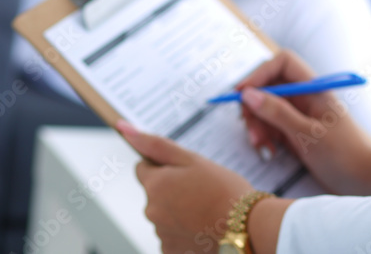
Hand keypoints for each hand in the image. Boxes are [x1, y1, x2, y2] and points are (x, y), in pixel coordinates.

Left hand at [118, 121, 253, 253]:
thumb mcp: (191, 159)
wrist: (247, 227)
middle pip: (155, 193)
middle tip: (200, 189)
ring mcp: (161, 233)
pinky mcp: (172, 251)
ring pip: (165, 214)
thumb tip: (124, 129)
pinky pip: (172, 234)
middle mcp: (152, 211)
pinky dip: (184, 230)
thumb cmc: (223, 190)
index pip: (143, 168)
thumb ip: (154, 144)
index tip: (184, 171)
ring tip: (205, 209)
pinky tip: (203, 226)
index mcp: (154, 185)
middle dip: (172, 189)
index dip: (164, 167)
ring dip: (179, 210)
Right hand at [237, 51, 370, 195]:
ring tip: (261, 146)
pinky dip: (266, 136)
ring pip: (267, 108)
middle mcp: (306, 97)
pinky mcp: (297, 132)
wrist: (368, 181)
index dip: (259, 73)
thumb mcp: (306, 134)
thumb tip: (248, 93)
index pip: (282, 63)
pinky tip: (270, 151)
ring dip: (258, 125)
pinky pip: (273, 126)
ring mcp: (301, 114)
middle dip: (255, 106)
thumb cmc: (344, 155)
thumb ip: (277, 112)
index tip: (241, 93)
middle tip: (249, 129)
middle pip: (269, 86)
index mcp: (313, 88)